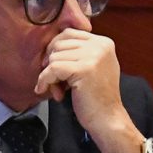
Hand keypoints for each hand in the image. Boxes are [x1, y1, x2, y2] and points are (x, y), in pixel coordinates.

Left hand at [35, 29, 142, 152]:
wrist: (107, 119)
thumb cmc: (95, 97)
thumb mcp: (91, 67)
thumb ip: (77, 53)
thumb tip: (51, 45)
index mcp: (103, 42)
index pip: (68, 33)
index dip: (56, 50)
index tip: (54, 68)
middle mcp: (101, 45)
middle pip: (59, 43)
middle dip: (52, 62)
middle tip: (55, 81)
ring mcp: (94, 56)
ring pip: (54, 56)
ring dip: (50, 75)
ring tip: (60, 90)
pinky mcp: (84, 69)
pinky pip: (52, 69)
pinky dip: (45, 81)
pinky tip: (48, 92)